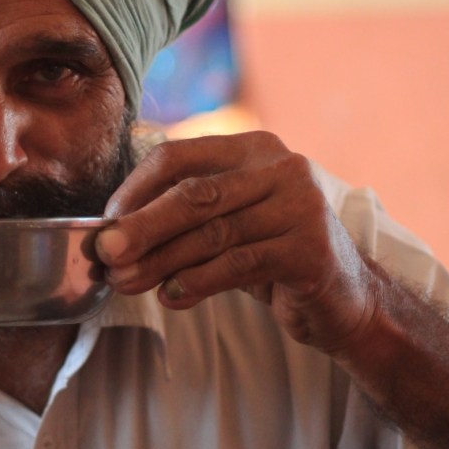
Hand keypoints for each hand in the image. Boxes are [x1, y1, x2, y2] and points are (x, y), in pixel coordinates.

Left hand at [95, 131, 380, 354]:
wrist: (343, 299)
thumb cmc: (272, 257)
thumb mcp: (228, 225)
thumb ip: (181, 221)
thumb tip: (110, 239)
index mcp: (254, 148)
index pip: (179, 156)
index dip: (135, 190)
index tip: (105, 223)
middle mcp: (282, 167)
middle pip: (195, 194)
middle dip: (142, 226)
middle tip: (105, 254)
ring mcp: (301, 206)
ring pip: (213, 233)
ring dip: (161, 261)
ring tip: (127, 283)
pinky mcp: (310, 249)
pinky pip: (238, 264)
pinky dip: (197, 282)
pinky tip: (171, 296)